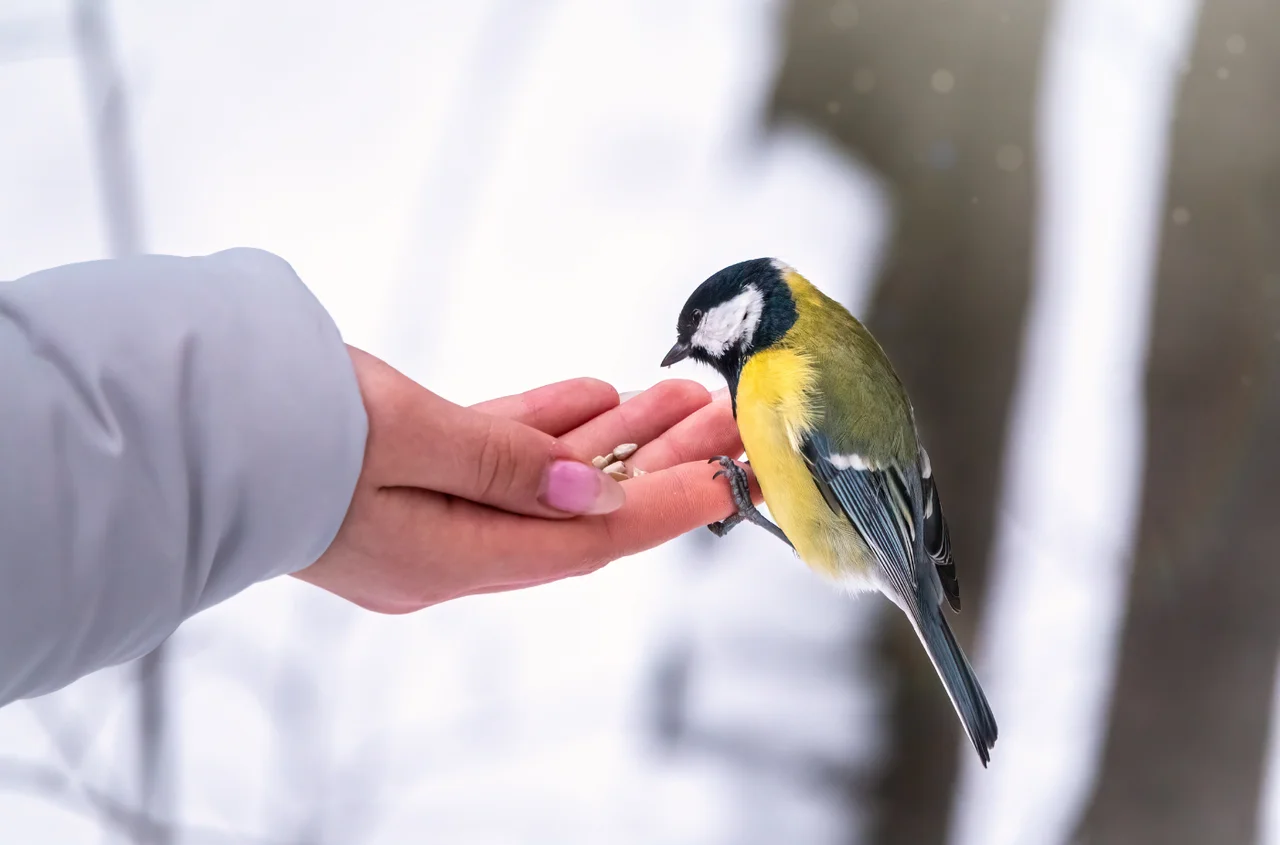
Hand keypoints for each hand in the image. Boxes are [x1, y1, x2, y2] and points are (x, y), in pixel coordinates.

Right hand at [294, 347, 746, 611]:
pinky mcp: (409, 478)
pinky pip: (498, 460)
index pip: (584, 544)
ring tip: (679, 396)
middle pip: (577, 514)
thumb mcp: (407, 437)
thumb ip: (507, 465)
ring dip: (611, 438)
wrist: (194, 413)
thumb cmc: (287, 424)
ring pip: (545, 481)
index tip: (726, 482)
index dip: (662, 511)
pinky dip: (546, 430)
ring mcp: (428, 517)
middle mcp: (447, 551)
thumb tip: (594, 495)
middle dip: (654, 466)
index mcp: (449, 559)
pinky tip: (597, 398)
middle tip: (720, 422)